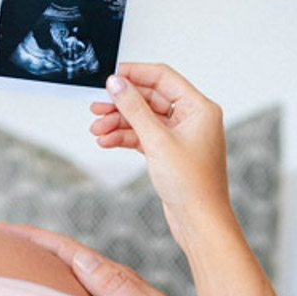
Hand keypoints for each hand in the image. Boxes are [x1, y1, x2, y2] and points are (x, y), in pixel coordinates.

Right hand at [0, 222, 222, 295]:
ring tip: (11, 261)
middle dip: (30, 246)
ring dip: (39, 266)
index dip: (35, 238)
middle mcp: (112, 286)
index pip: (68, 251)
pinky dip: (53, 287)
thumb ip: (118, 288)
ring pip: (68, 275)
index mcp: (116, 280)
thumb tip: (83, 259)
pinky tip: (43, 293)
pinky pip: (75, 295)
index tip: (4, 228)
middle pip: (63, 258)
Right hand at [88, 63, 230, 244]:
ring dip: (119, 122)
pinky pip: (144, 136)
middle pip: (150, 98)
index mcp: (199, 108)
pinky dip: (125, 138)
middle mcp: (192, 118)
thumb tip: (117, 84)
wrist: (199, 221)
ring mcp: (180, 136)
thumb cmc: (192, 184)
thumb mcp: (157, 140)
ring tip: (97, 129)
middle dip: (121, 104)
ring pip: (144, 119)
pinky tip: (106, 141)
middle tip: (96, 106)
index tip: (110, 76)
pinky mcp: (170, 152)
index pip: (163, 78)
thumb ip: (134, 109)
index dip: (135, 74)